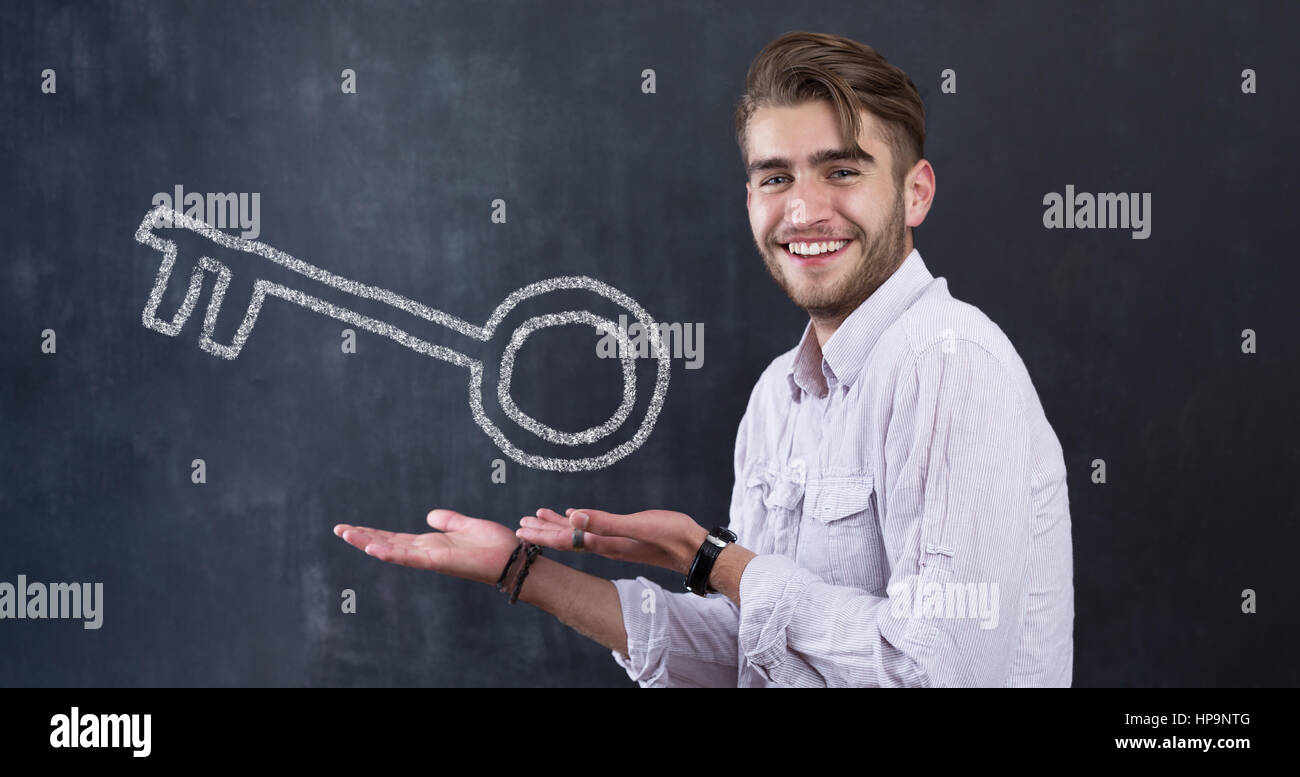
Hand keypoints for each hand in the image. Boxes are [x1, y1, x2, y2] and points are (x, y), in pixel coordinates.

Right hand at [334, 509, 520, 585]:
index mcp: (430, 544)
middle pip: (386, 544)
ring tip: (346, 534)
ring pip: (392, 550)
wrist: (512, 558)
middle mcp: (425, 552)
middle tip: (338, 529)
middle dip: (362, 537)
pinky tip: (373, 548)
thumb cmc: (494, 545)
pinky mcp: (438, 562)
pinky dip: (391, 553)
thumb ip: (448, 521)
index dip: (372, 533)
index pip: (394, 539)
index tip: (351, 527)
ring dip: (368, 543)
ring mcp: (429, 558)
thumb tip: (429, 515)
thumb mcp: (466, 525)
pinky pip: (410, 557)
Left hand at [517, 507, 709, 575]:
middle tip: (520, 525)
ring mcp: (615, 542)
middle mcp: (606, 545)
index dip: (543, 536)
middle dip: (543, 532)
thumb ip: (606, 523)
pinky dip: (580, 524)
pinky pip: (594, 531)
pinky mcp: (624, 537)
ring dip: (557, 527)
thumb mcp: (638, 525)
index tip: (521, 531)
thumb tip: (574, 517)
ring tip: (538, 518)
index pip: (566, 540)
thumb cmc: (671, 536)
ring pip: (579, 535)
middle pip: (567, 539)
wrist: (695, 549)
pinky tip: (574, 517)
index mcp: (605, 544)